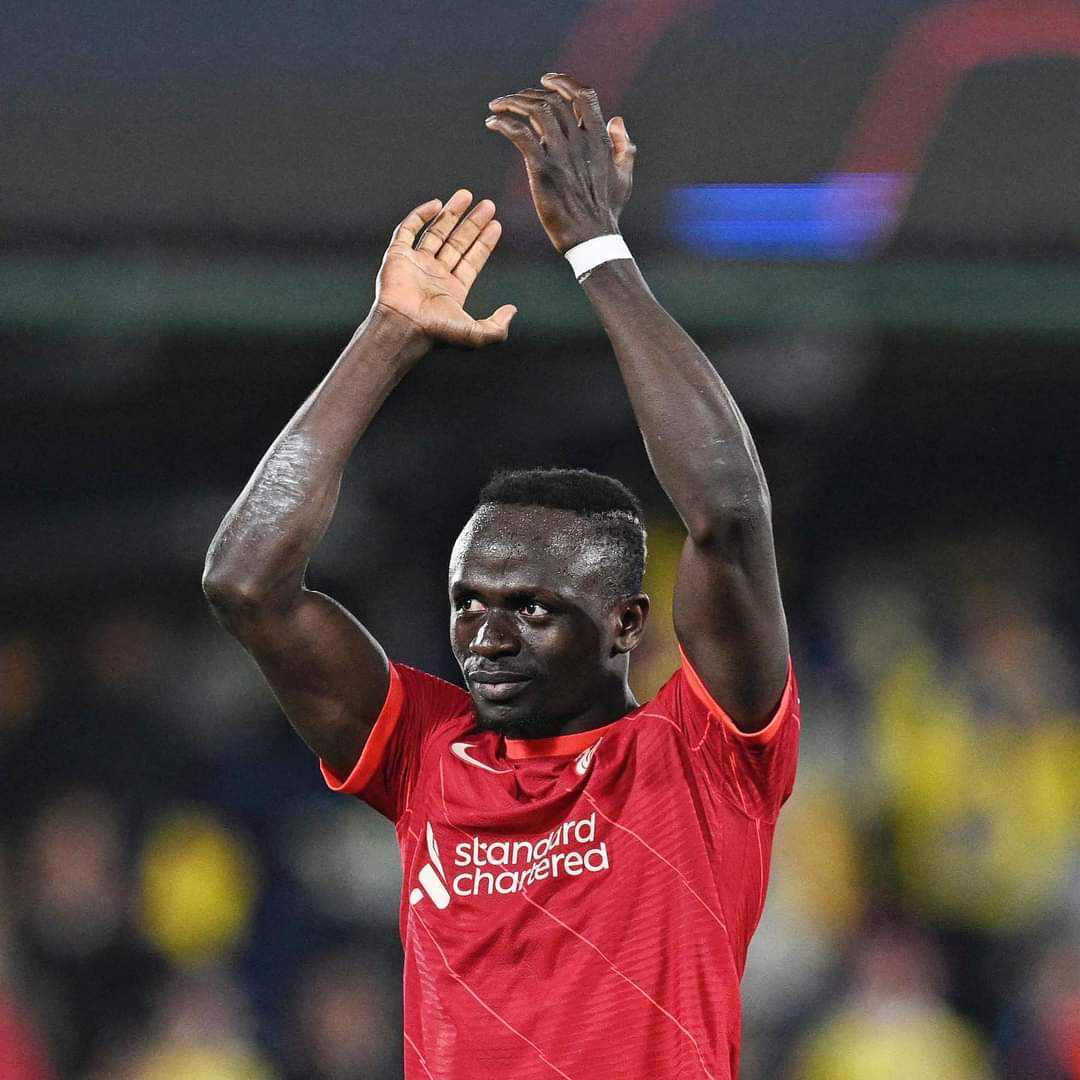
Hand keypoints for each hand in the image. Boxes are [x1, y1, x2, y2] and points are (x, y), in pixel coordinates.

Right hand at [373, 190, 516, 348]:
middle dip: (472, 223)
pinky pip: (407, 230)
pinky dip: (420, 216)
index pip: (471, 260)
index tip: (496, 224)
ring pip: (435, 233)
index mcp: (452, 291)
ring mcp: (416, 265)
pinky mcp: (397, 256)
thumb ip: (498, 326)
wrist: (404, 328)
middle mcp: (435, 276)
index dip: (484, 243)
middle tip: (488, 205)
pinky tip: (437, 204)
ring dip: (451, 214)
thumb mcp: (478, 334)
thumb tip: (513, 311)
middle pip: (457, 243)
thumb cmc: (438, 333)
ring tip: (466, 195)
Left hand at [486, 73, 635, 252]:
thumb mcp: (623, 176)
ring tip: (497, 106)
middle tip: (515, 99)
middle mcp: (580, 141)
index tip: (546, 79)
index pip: (583, 95)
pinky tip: (492, 124)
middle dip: (530, 93)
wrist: (592, 238)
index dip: (564, 82)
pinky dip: (503, 124)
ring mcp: (561, 154)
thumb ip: (623, 146)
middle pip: (553, 101)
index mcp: (599, 139)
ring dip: (512, 103)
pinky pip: (519, 135)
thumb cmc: (607, 210)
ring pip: (535, 112)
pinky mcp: (542, 170)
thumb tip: (617, 119)